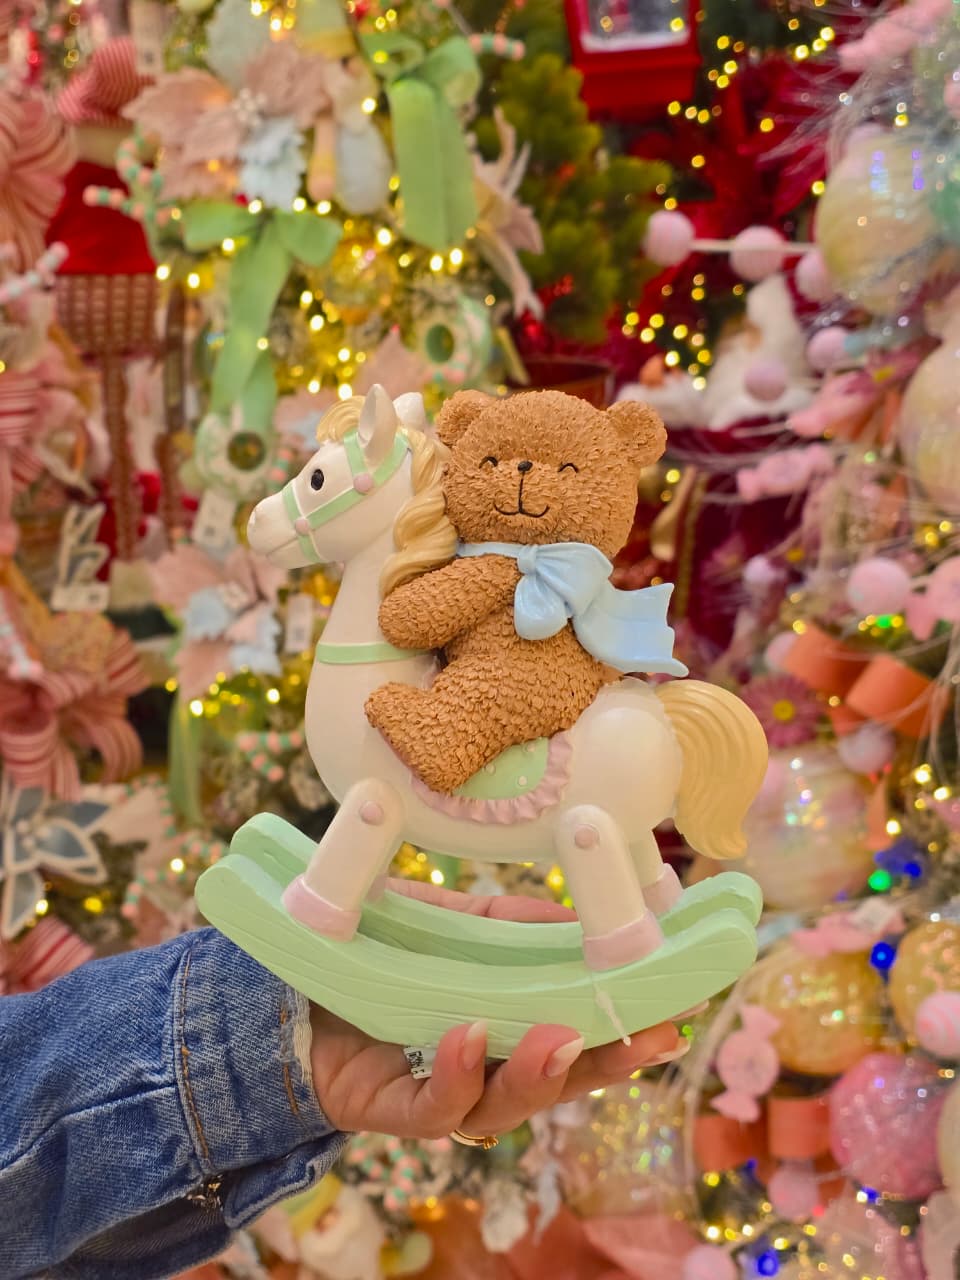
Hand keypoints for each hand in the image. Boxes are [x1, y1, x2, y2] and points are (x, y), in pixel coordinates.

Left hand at [310, 880, 685, 1139]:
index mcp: (507, 1020)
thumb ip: (512, 921)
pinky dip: (456, 1077)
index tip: (674, 1010)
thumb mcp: (453, 919)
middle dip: (606, 1063)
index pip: (576, 1034)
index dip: (624, 1030)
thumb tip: (577, 915)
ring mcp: (439, 1090)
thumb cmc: (379, 945)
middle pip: (555, 1080)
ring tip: (563, 1042)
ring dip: (538, 1075)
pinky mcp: (391, 1109)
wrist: (286, 972)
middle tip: (650, 1039)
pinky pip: (433, 1106)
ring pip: (503, 1105)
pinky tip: (467, 1035)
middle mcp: (482, 1064)